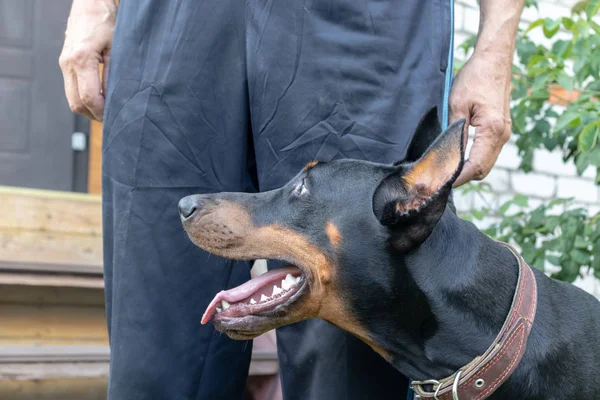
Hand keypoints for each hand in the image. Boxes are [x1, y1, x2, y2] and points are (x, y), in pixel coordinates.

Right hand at [59, 0, 116, 120]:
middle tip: (112, 120)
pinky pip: (71, 89)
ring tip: (107, 111)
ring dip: (88, 109)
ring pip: (72, 99)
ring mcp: (64, 64)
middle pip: (76, 103)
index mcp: (81, 59)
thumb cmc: (106, 22)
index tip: (115, 118)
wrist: (90, 4)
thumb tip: (115, 99)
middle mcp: (68, 63)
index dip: (102, 112)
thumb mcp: (116, 49)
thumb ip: (113, 75)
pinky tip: (99, 99)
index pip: (88, 97)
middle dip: (94, 115)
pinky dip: (83, 98)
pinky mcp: (65, 63)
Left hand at [449, 52, 512, 186]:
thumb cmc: (476, 77)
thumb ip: (455, 133)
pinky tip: (457, 159)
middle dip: (462, 178)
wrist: (494, 59)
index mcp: (493, 130)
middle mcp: (503, 134)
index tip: (441, 183)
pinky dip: (474, 160)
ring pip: (486, 163)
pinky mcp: (501, 129)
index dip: (458, 178)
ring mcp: (504, 132)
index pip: (475, 166)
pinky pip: (488, 152)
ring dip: (468, 170)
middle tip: (440, 180)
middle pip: (483, 169)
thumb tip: (448, 156)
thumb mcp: (458, 105)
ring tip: (445, 171)